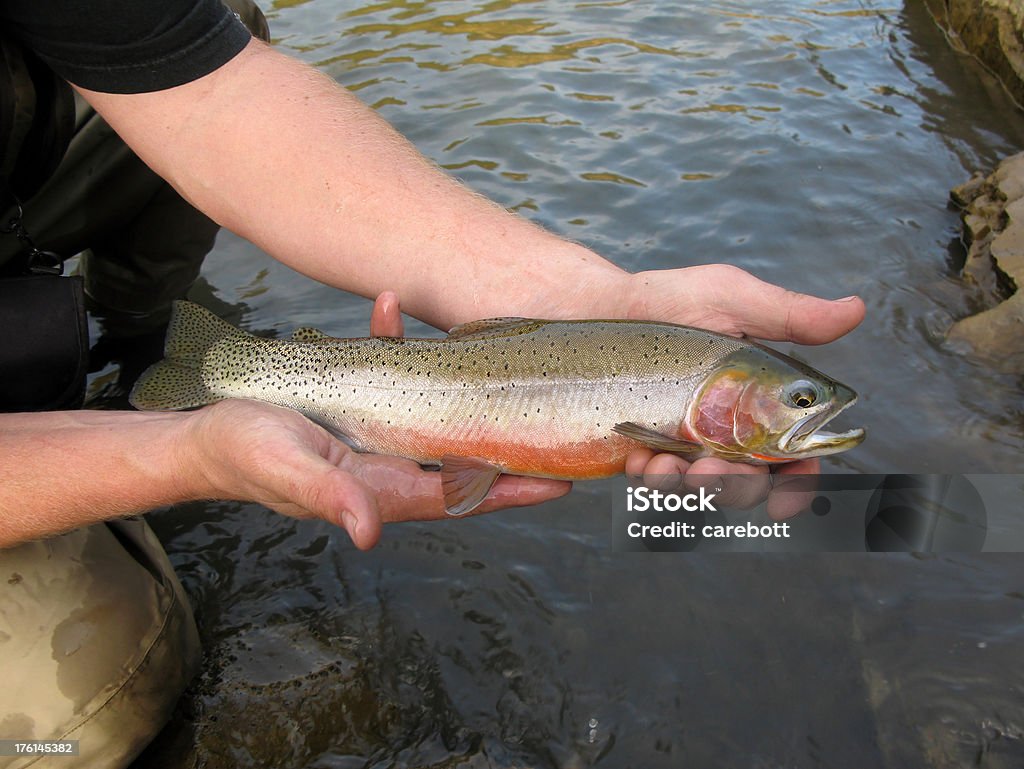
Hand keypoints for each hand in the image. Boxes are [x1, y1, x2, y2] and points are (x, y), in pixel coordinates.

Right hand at [181, 292, 569, 549]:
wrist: (205, 434)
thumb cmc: (242, 457)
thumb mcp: (284, 471)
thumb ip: (330, 496)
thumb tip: (370, 532)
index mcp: (381, 488)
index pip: (459, 494)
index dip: (508, 489)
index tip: (557, 481)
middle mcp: (389, 463)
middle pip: (464, 455)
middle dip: (509, 437)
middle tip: (559, 416)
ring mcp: (377, 433)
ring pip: (436, 410)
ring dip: (462, 381)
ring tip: (499, 354)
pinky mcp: (357, 405)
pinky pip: (389, 373)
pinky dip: (393, 344)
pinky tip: (386, 309)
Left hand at [615, 265, 865, 518]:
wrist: (597, 306)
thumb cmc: (669, 299)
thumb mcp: (731, 299)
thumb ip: (790, 315)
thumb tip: (855, 310)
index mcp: (756, 405)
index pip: (791, 457)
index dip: (797, 484)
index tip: (788, 498)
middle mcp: (722, 432)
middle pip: (746, 487)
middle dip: (734, 490)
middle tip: (711, 471)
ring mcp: (679, 445)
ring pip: (697, 493)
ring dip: (688, 490)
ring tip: (667, 465)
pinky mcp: (640, 448)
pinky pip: (650, 481)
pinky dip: (649, 476)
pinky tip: (639, 454)